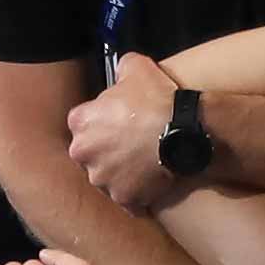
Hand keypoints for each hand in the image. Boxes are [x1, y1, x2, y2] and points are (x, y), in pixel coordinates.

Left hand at [67, 52, 178, 212]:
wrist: (184, 131)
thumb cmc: (157, 98)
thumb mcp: (136, 66)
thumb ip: (121, 67)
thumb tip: (122, 68)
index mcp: (80, 122)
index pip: (82, 123)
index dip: (101, 122)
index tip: (118, 122)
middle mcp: (83, 153)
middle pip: (90, 153)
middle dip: (106, 150)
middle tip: (131, 144)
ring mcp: (103, 179)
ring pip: (107, 178)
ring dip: (120, 173)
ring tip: (144, 164)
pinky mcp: (124, 198)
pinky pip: (128, 198)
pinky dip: (137, 193)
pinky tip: (151, 182)